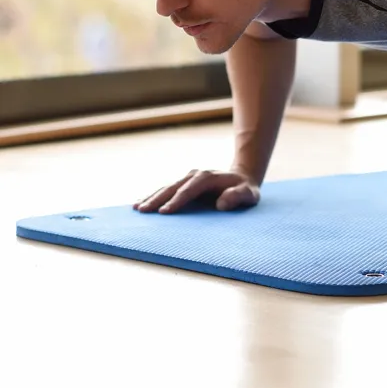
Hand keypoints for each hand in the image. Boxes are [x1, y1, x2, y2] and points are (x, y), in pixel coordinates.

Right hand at [133, 169, 259, 213]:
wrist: (241, 178)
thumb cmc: (246, 189)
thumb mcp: (249, 193)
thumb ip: (238, 196)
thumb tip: (222, 203)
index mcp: (208, 177)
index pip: (189, 189)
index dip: (177, 200)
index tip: (165, 212)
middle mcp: (195, 175)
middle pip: (173, 187)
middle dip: (158, 199)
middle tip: (143, 210)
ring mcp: (188, 178)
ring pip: (166, 187)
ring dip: (151, 197)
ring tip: (136, 208)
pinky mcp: (184, 184)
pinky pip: (167, 190)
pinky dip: (154, 196)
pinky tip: (141, 204)